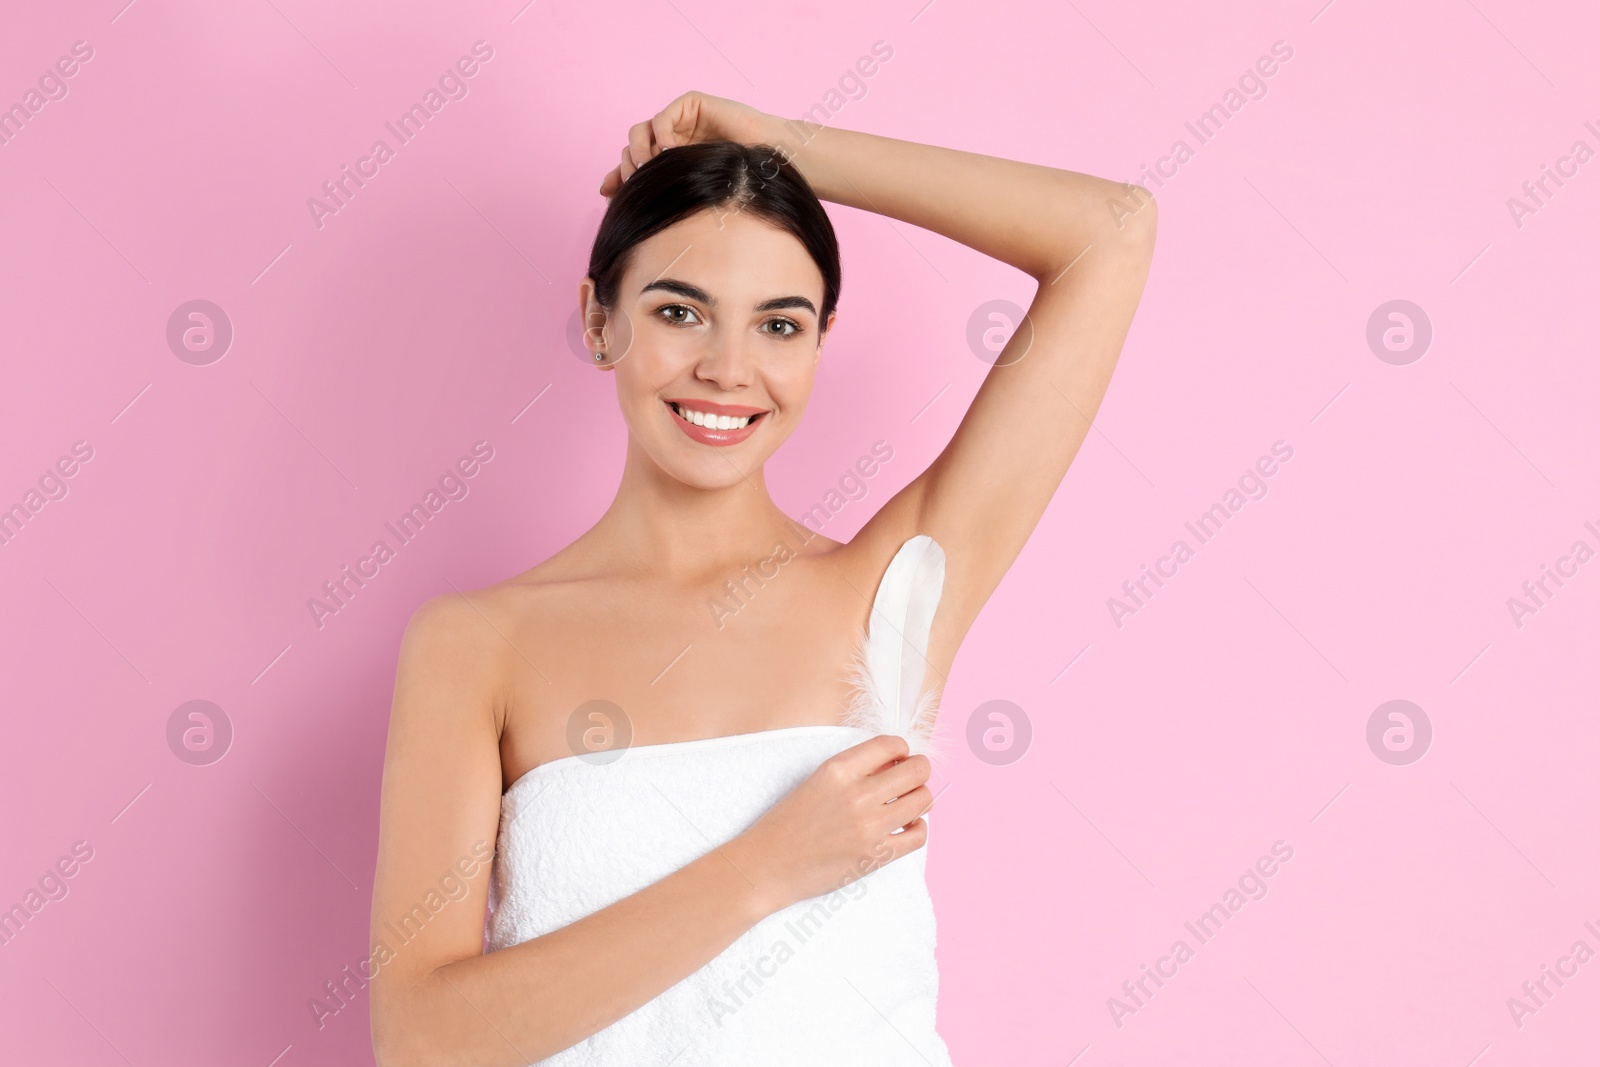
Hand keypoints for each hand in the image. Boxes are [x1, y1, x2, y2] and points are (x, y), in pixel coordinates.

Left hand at [598, 91, 780, 196]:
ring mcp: (681, 121)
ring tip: (647, 169)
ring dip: (637, 151)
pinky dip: (660, 135)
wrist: (770, 162)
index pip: (633, 164)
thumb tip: (607, 195)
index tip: (609, 193)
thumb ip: (655, 192)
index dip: (618, 176)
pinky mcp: (691, 105)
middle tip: (635, 182)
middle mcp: (672, 138)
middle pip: (631, 147)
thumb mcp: (688, 191)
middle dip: (628, 166)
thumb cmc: (738, 182)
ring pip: (640, 130)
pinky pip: (662, 118)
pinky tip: (668, 153)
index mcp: (671, 160)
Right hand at [727, 734, 933, 914]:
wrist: (768, 865)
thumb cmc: (789, 823)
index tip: (901, 757)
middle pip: (915, 770)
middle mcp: (856, 794)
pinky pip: (918, 835)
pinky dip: (918, 828)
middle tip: (913, 778)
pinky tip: (907, 827)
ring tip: (910, 803)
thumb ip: (854, 770)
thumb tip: (896, 763)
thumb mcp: (816, 782)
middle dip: (920, 770)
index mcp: (837, 769)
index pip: (890, 744)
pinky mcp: (875, 856)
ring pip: (923, 800)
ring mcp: (868, 826)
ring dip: (921, 798)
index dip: (902, 748)